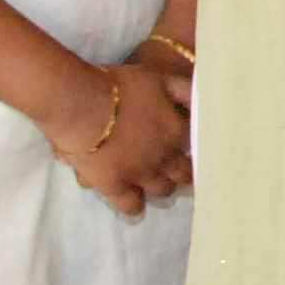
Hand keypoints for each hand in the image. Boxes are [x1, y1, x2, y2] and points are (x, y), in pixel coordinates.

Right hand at [44, 58, 193, 216]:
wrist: (82, 106)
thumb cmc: (119, 87)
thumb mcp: (158, 78)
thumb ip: (183, 90)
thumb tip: (202, 101)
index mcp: (176, 131)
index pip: (197, 145)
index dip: (194, 146)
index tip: (191, 147)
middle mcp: (164, 158)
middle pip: (183, 174)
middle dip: (183, 172)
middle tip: (179, 170)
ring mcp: (141, 175)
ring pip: (162, 190)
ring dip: (162, 186)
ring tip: (157, 182)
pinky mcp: (115, 188)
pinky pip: (131, 206)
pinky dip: (134, 205)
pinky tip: (135, 203)